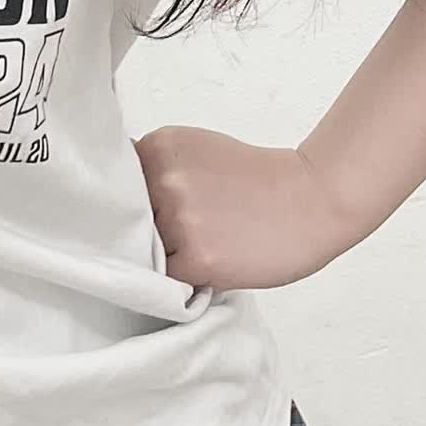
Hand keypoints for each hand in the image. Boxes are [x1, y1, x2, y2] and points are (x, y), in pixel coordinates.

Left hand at [133, 124, 357, 291]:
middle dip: (149, 228)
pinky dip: (184, 275)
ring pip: (146, 250)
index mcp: (160, 147)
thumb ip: (159, 168)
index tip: (146, 211)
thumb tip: (120, 195)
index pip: (116, 183)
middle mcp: (164, 180)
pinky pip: (168, 277)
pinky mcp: (196, 258)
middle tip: (184, 229)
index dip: (130, 203)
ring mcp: (178, 219)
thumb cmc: (255, 179)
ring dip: (167, 253)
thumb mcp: (197, 150)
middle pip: (129, 219)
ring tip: (204, 242)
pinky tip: (210, 260)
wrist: (310, 199)